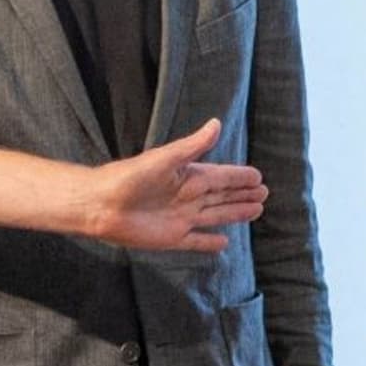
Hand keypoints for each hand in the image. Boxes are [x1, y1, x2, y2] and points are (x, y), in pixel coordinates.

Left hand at [86, 121, 266, 254]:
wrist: (101, 205)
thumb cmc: (130, 177)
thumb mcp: (165, 159)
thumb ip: (192, 146)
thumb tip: (216, 123)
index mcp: (188, 176)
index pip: (221, 176)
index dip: (240, 177)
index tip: (259, 177)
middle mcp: (187, 198)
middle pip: (222, 196)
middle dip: (243, 195)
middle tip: (264, 194)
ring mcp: (181, 219)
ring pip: (216, 216)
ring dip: (235, 214)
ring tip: (256, 211)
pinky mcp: (171, 238)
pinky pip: (196, 241)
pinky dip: (210, 242)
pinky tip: (225, 242)